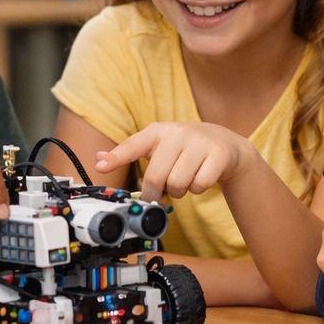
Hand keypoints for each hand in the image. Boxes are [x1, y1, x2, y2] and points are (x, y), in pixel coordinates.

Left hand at [93, 122, 254, 200]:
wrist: (224, 144)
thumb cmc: (183, 149)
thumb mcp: (158, 146)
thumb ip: (129, 153)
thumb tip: (99, 159)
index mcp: (157, 131)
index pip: (133, 145)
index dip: (116, 157)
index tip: (101, 167)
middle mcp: (178, 132)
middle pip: (156, 177)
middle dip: (156, 192)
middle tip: (163, 191)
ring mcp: (199, 142)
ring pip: (178, 185)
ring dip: (180, 191)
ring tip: (184, 179)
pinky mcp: (218, 154)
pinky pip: (199, 186)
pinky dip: (198, 190)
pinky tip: (201, 177)